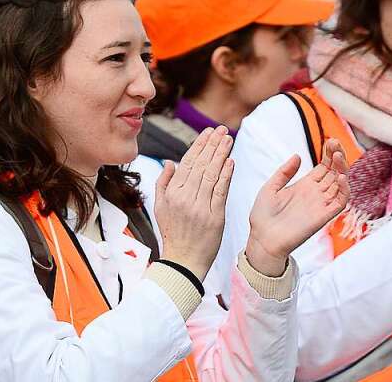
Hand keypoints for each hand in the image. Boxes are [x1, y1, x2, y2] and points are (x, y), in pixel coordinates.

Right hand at [155, 126, 233, 281]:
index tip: (208, 132)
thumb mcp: (160, 208)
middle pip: (201, 165)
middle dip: (212, 144)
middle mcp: (185, 198)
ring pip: (212, 174)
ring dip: (221, 154)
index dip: (199, 145)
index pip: (187, 163)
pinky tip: (231, 161)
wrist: (183, 262)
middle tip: (221, 129)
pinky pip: (221, 191)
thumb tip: (170, 162)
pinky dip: (226, 175)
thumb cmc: (173, 234)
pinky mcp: (215, 217)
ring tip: (228, 139)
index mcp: (172, 194)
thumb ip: (163, 183)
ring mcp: (200, 207)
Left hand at [245, 138, 349, 276]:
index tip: (330, 140)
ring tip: (338, 155)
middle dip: (338, 156)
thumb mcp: (270, 187)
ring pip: (340, 184)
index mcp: (304, 186)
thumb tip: (298, 155)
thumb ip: (284, 172)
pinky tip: (340, 177)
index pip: (324, 166)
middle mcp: (316, 194)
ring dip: (342, 169)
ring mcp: (321, 204)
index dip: (329, 153)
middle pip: (334, 172)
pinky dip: (344, 189)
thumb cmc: (263, 216)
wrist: (261, 239)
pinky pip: (340, 202)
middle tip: (335, 143)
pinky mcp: (323, 216)